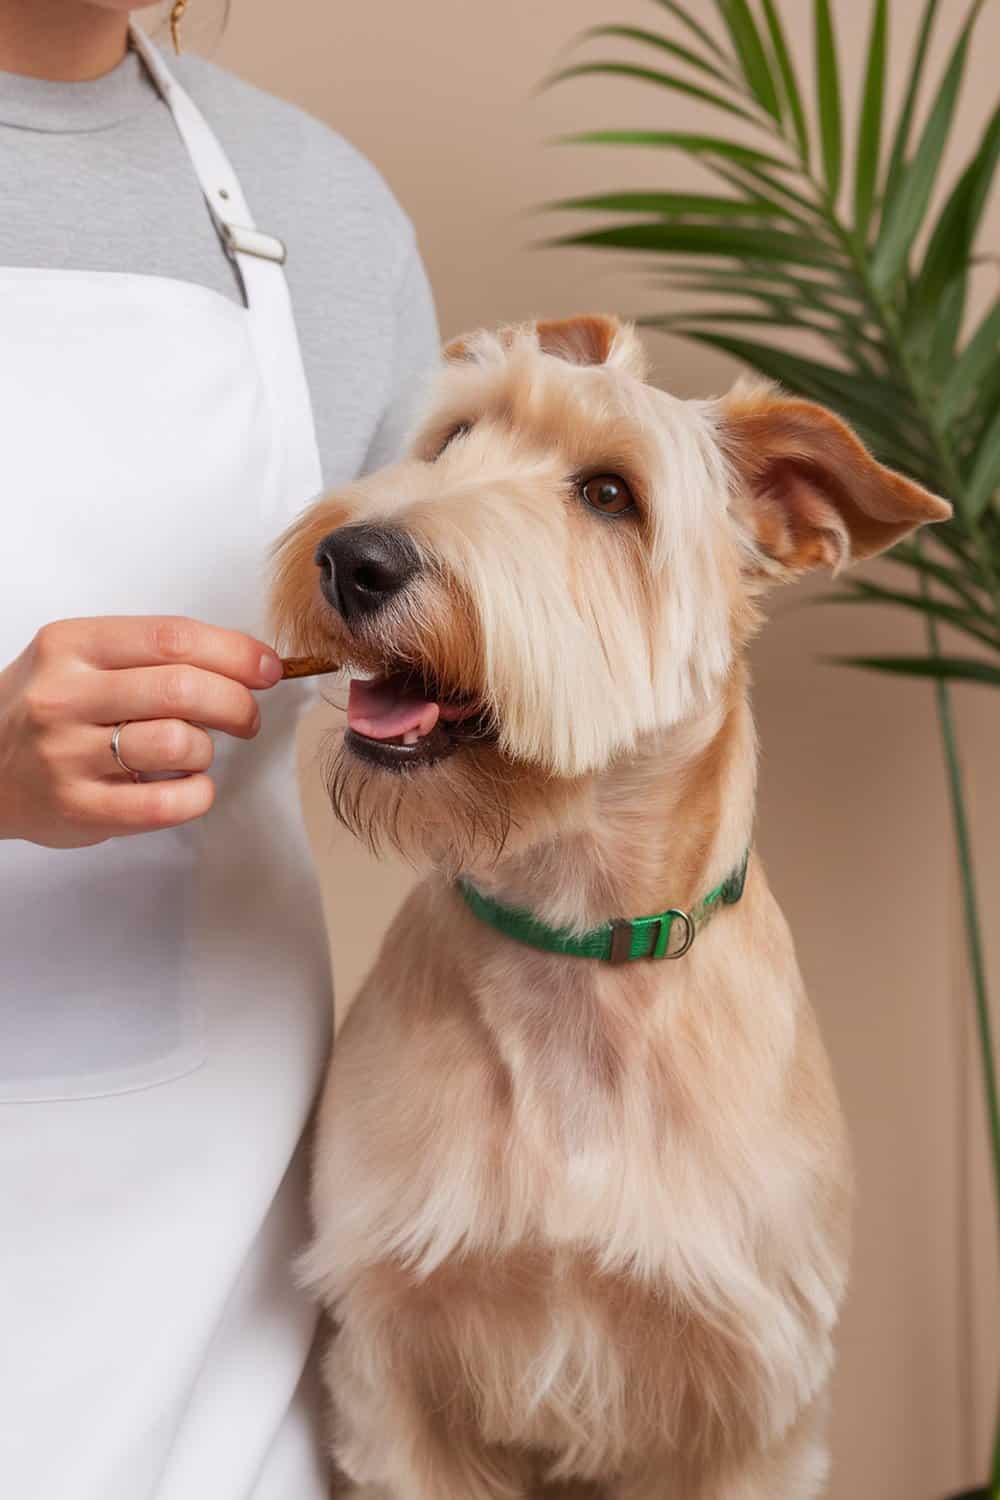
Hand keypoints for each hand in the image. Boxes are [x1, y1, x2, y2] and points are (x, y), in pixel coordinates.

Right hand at [0, 616, 283, 847]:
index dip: (235, 653)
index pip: (173, 638)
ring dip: (207, 749)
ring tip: (196, 752)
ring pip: (177, 743)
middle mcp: (64, 696)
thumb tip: (245, 663)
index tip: (267, 668)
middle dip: (236, 702)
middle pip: (182, 688)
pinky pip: (166, 804)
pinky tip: (189, 787)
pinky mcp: (78, 808)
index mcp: (71, 646)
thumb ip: (150, 654)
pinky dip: (197, 794)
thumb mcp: (80, 659)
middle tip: (247, 717)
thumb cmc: (48, 708)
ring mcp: (67, 755)